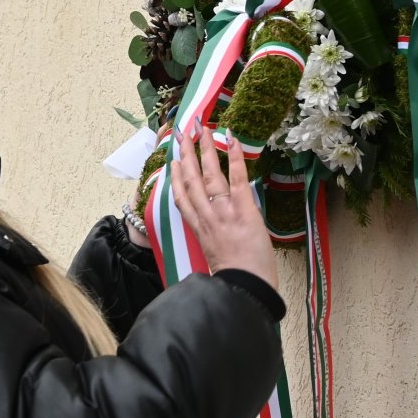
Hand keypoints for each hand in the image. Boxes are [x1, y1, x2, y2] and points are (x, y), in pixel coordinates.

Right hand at [168, 128, 276, 289]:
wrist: (245, 288)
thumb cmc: (235, 280)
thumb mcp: (215, 259)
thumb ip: (212, 239)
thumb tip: (216, 231)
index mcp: (199, 229)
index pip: (182, 198)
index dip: (176, 178)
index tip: (173, 162)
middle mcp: (207, 216)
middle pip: (191, 180)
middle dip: (185, 154)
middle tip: (182, 134)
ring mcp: (223, 211)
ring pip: (209, 174)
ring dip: (204, 149)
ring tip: (202, 129)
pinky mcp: (243, 209)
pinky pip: (237, 177)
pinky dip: (235, 156)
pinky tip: (231, 138)